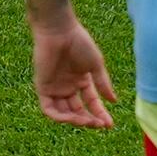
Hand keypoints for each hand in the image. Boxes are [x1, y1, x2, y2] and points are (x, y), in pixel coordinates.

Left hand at [32, 13, 120, 128]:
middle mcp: (67, 87)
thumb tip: (114, 101)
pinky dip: (60, 117)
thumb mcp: (95, 65)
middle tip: (99, 124)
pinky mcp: (43, 88)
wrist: (60, 31)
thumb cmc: (79, 43)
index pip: (91, 103)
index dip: (100, 114)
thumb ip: (103, 84)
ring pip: (64, 113)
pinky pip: (49, 109)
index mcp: (81, 81)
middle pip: (78, 111)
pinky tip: (72, 118)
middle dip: (89, 120)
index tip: (110, 125)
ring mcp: (55, 88)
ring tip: (88, 121)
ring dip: (76, 120)